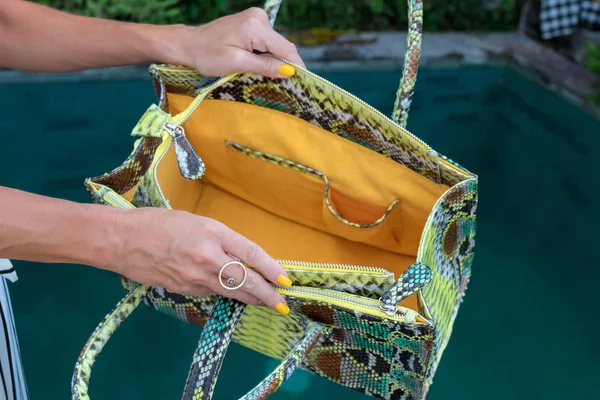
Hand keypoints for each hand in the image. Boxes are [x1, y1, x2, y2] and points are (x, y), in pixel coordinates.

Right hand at [113, 207, 291, 314]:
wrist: (123, 240)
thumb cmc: (159, 223)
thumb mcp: (196, 222)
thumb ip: (220, 240)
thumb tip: (240, 259)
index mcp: (213, 232)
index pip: (251, 253)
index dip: (271, 269)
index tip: (285, 281)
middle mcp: (208, 256)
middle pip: (245, 280)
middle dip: (267, 295)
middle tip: (283, 304)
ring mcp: (195, 276)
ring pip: (231, 292)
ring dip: (251, 299)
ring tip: (266, 303)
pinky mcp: (184, 289)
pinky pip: (211, 293)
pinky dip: (225, 294)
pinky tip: (234, 295)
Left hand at [175, 7, 303, 77]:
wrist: (189, 44)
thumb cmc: (208, 55)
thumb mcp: (237, 64)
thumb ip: (264, 66)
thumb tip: (289, 71)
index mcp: (255, 27)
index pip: (285, 48)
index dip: (296, 66)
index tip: (303, 82)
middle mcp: (259, 18)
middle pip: (282, 46)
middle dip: (284, 64)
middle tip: (284, 85)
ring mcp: (256, 18)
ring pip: (275, 44)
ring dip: (274, 60)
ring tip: (263, 74)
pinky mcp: (252, 22)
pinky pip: (267, 41)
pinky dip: (266, 54)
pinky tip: (257, 63)